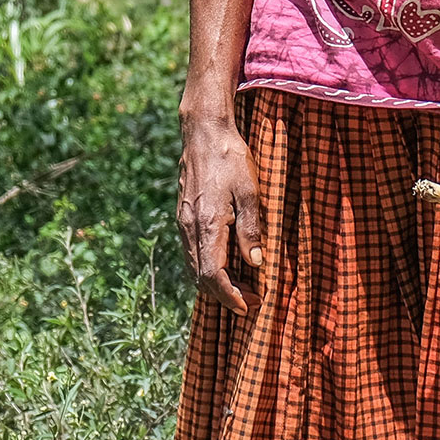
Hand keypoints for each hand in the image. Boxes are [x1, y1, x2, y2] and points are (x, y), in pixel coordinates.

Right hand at [177, 107, 262, 315]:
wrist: (203, 133)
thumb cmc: (230, 158)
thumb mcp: (250, 192)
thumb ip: (251, 229)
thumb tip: (256, 263)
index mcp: (207, 224)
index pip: (213, 274)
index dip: (230, 295)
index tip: (248, 307)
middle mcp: (189, 227)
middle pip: (201, 276)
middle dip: (225, 295)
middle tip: (253, 301)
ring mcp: (183, 222)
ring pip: (193, 266)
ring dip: (215, 283)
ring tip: (243, 288)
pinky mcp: (183, 215)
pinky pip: (191, 252)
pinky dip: (206, 267)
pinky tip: (225, 266)